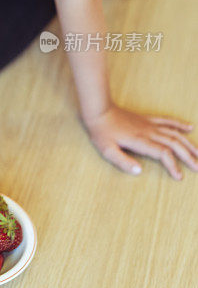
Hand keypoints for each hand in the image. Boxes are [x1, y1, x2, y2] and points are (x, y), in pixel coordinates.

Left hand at [82, 102, 197, 179]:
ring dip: (189, 143)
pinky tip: (190, 128)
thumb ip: (122, 162)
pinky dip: (180, 124)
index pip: (163, 153)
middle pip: (174, 144)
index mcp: (141, 141)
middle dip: (188, 156)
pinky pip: (167, 121)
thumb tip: (139, 172)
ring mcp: (150, 124)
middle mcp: (149, 132)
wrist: (99, 110)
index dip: (173, 165)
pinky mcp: (148, 119)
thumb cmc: (101, 132)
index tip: (179, 176)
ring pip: (175, 133)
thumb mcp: (107, 150)